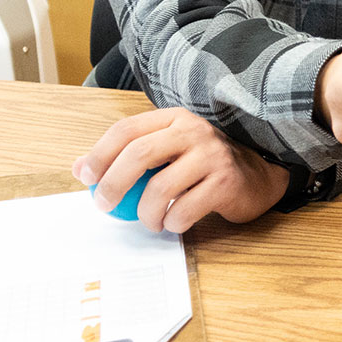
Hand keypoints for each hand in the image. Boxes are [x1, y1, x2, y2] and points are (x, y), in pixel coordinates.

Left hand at [72, 108, 290, 233]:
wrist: (259, 176)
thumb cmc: (205, 166)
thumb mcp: (168, 152)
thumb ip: (128, 157)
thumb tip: (81, 169)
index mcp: (175, 118)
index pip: (128, 129)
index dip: (100, 153)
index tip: (86, 177)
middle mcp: (195, 131)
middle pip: (140, 154)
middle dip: (113, 184)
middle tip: (104, 205)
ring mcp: (213, 155)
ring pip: (160, 188)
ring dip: (145, 214)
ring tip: (149, 221)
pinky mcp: (226, 182)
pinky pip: (184, 210)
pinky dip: (172, 223)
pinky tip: (174, 223)